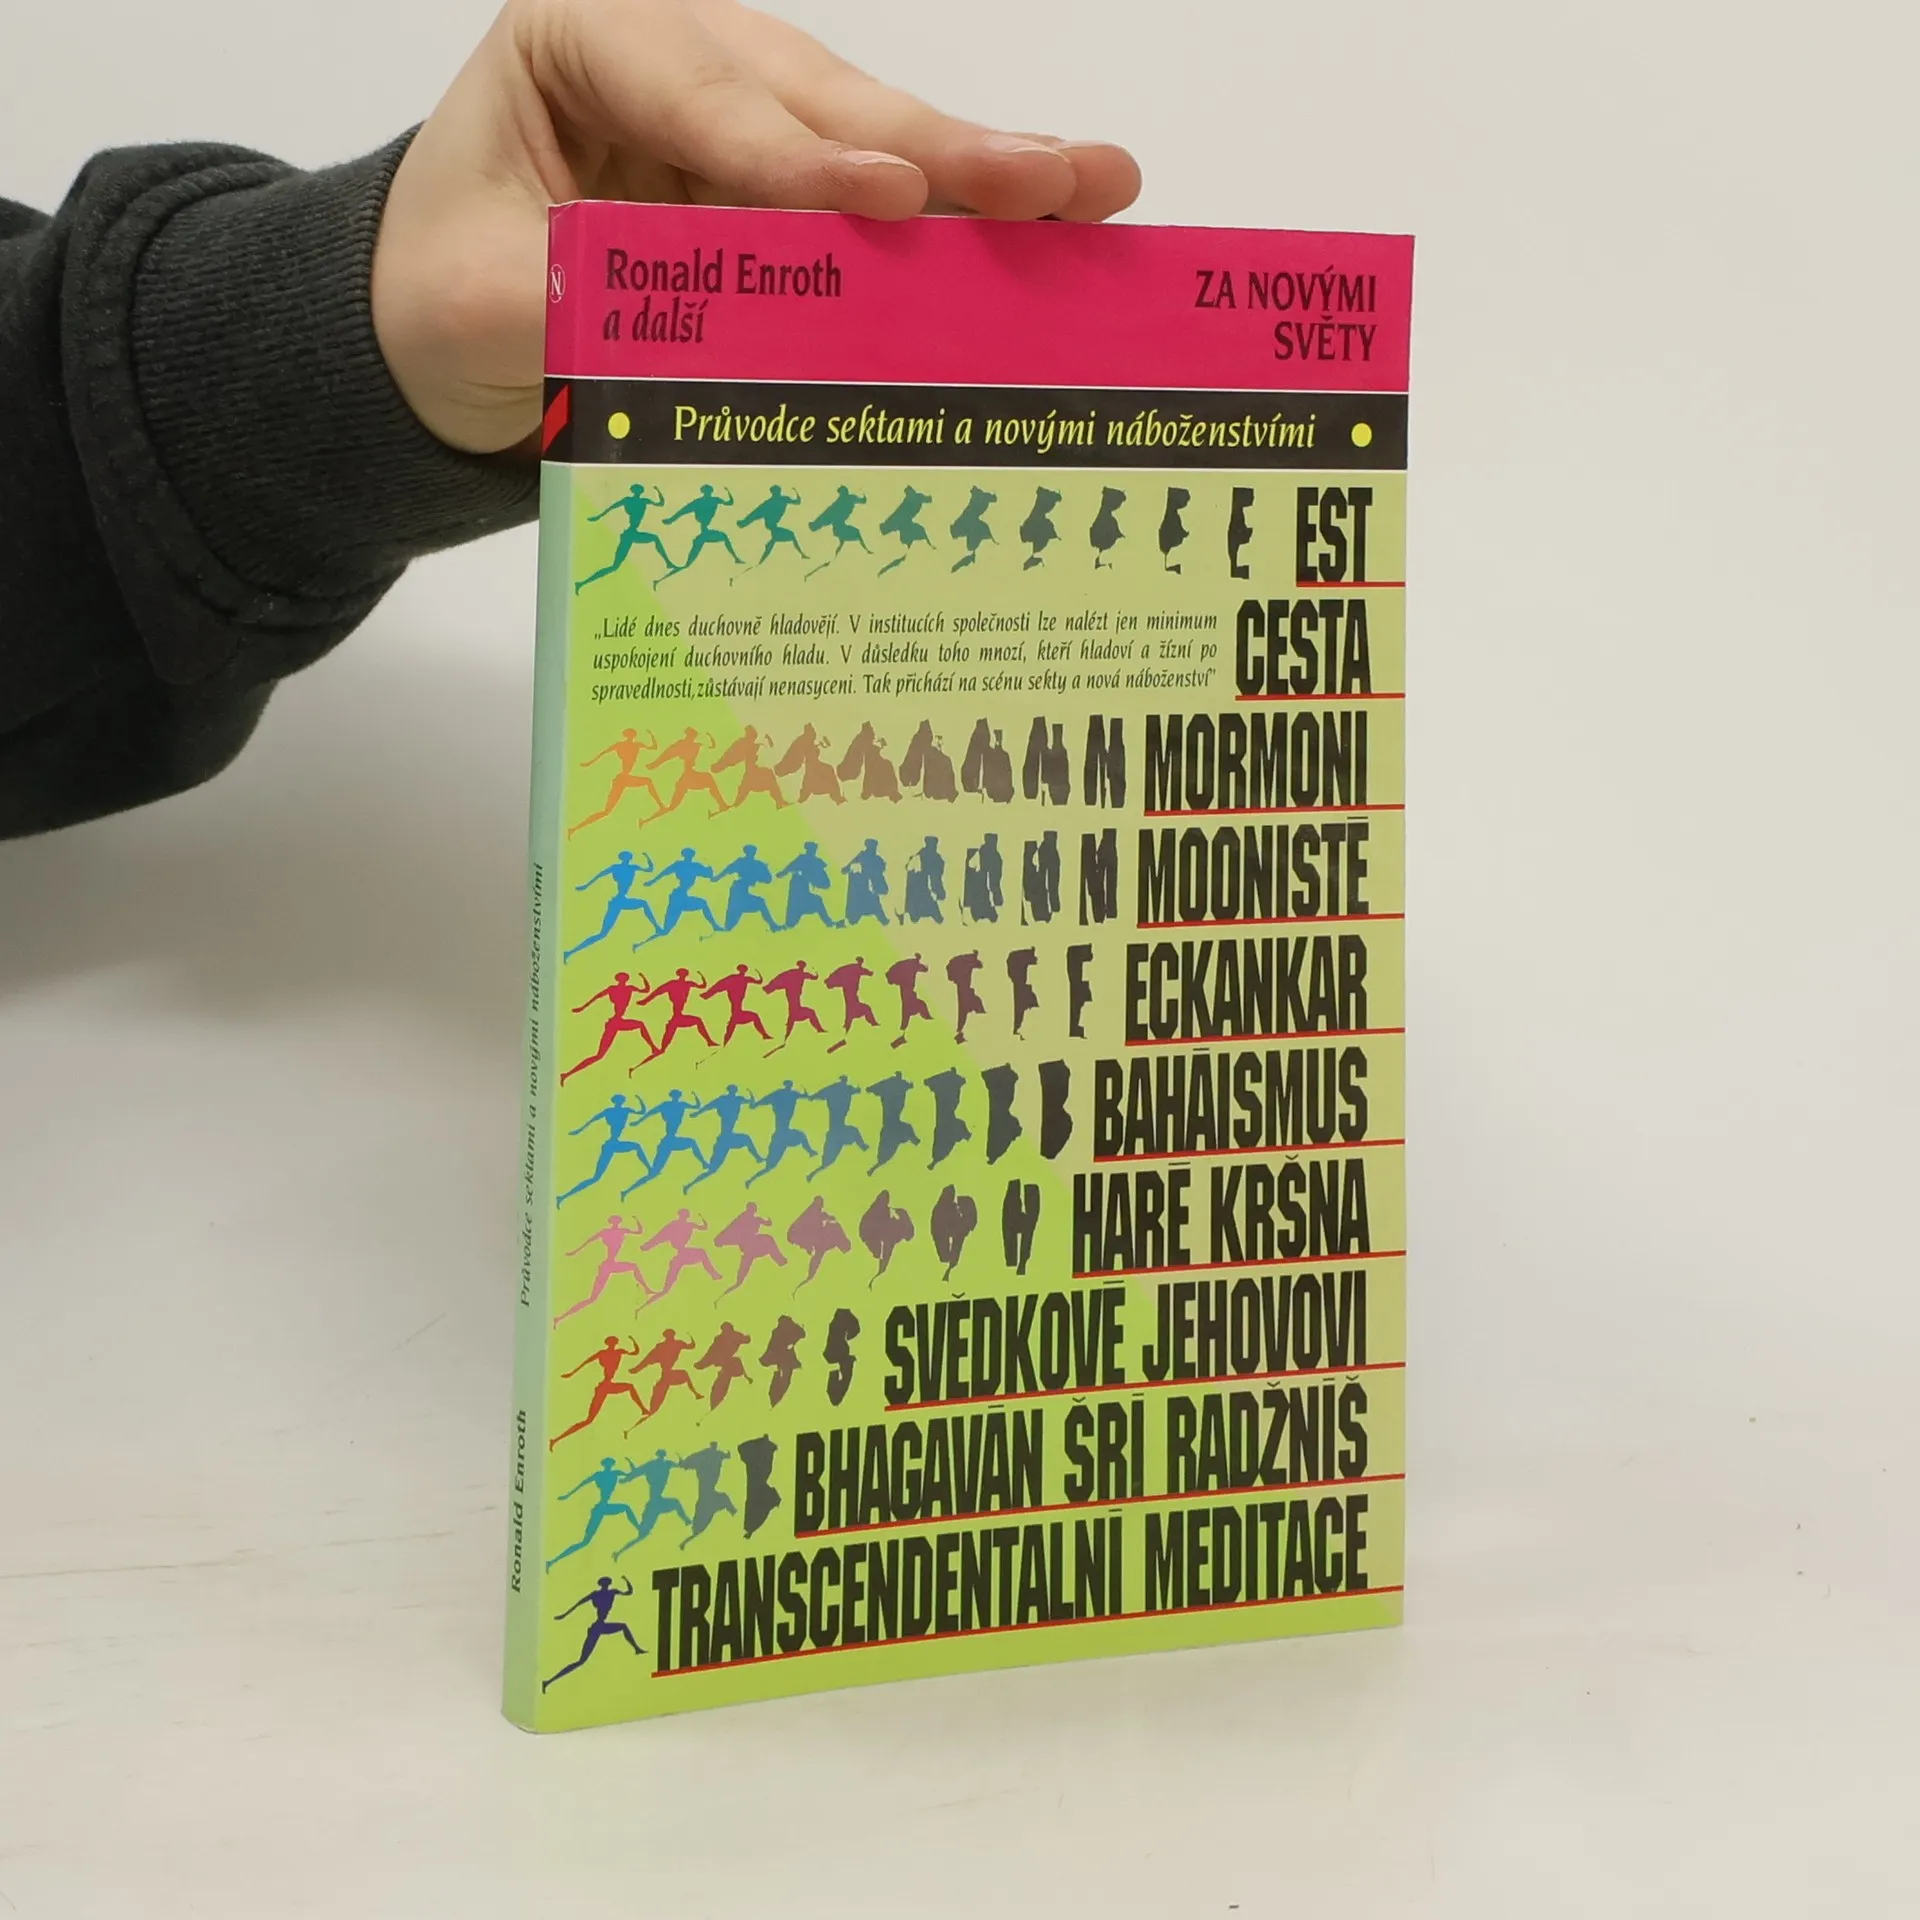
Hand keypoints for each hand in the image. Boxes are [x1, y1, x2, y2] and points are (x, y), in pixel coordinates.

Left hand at [372, 0, 1141, 453]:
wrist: (441, 317)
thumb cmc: (442, 290)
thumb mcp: (474, 305)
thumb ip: (575, 309)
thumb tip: (700, 345)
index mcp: (585, 37)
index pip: (700, 97)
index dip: (798, 156)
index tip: (890, 196)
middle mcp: (683, 52)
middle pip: (819, 100)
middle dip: (939, 147)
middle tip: (1048, 179)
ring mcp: (749, 112)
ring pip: (874, 135)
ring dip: (985, 172)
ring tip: (1094, 187)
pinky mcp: (789, 180)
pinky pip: (883, 200)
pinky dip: (965, 223)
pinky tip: (1054, 219)